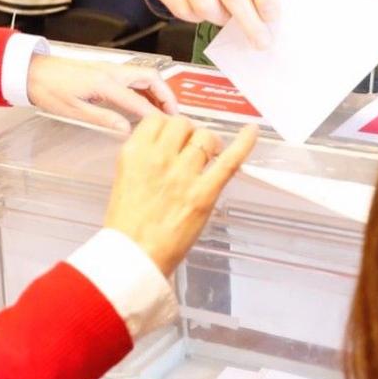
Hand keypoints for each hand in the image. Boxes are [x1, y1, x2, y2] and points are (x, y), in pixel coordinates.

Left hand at [26, 55, 177, 131]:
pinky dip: (146, 87)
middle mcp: (112, 72)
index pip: (139, 101)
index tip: (170, 127)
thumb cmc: (49, 90)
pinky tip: (145, 101)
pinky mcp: (106, 70)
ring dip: (159, 90)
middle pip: (151, 78)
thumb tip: (127, 129)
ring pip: (145, 75)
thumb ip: (103, 119)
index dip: (156, 115)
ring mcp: (110, 69)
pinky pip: (134, 76)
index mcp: (105, 84)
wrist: (32, 71)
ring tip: (164, 110)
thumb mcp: (74, 110)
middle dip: (167, 95)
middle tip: (175, 115)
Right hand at [103, 113, 258, 275]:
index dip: (168, 127)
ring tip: (210, 156)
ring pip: (205, 137)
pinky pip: (230, 160)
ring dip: (209, 143)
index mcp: (135, 154)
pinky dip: (244, 143)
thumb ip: (144, 159)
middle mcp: (159, 158)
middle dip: (189, 134)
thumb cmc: (128, 226)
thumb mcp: (125, 180)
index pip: (157, 120)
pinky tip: (252, 131)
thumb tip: (166, 146)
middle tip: (191, 149)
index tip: (173, 137)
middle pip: (183, 124)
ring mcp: (184, 175)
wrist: (134, 258)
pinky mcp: (205, 193)